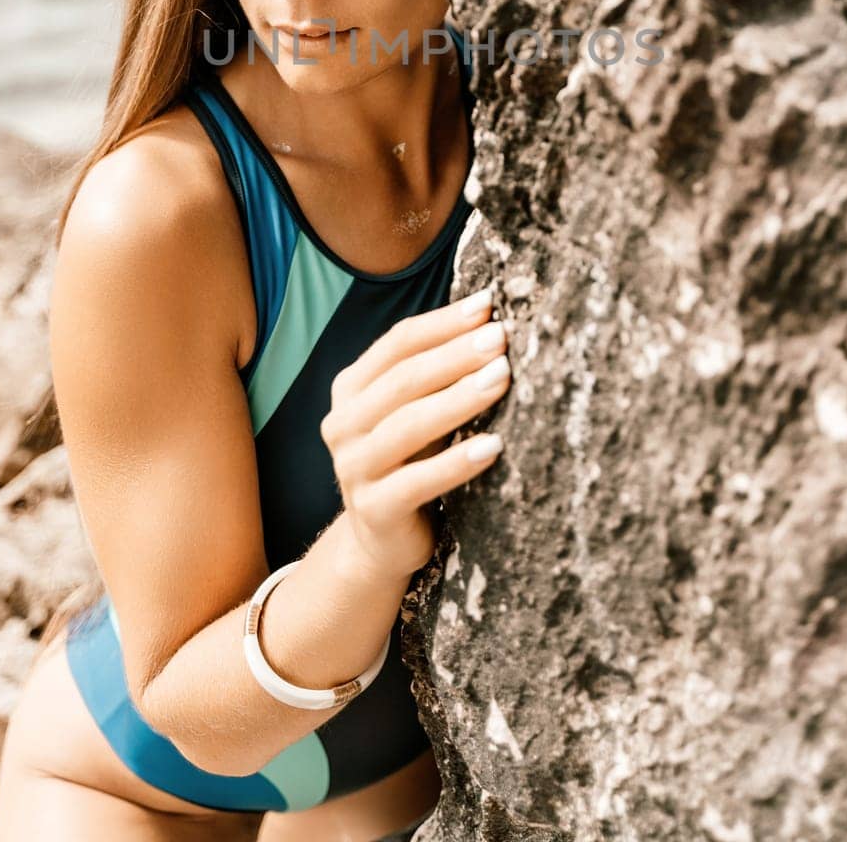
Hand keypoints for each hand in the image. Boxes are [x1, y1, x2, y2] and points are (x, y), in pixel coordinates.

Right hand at [319, 285, 510, 581]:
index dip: (443, 322)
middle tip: (501, 338)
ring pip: (408, 425)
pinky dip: (457, 462)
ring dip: (460, 398)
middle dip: (457, 354)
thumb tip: (490, 322)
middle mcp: (343, 423)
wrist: (380, 541)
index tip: (487, 305)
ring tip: (503, 377)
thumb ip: (436, 372)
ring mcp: (353, 468)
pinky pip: (418, 481)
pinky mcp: (373, 510)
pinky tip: (494, 446)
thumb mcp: (414, 411)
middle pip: (404, 379)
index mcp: (351, 389)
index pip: (398, 343)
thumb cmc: (410, 460)